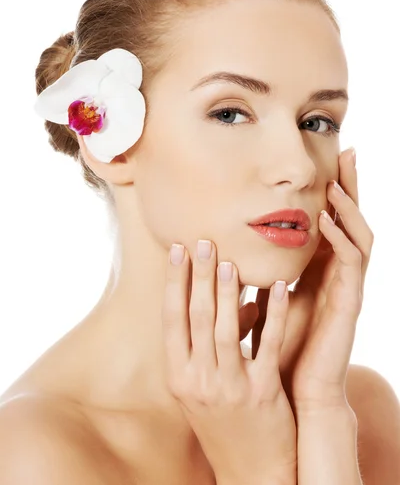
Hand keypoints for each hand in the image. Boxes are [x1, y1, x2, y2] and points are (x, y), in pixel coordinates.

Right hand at [162, 239, 296, 483]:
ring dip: (227, 290)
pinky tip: (279, 288)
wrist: (251, 472)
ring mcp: (229, 387)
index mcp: (178, 376)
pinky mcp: (262, 393)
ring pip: (226, 328)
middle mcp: (198, 380)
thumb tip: (238, 299)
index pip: (172, 319)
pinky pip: (268, 344)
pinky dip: (274, 314)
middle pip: (197, 317)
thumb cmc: (225, 422)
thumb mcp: (204, 387)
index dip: (174, 282)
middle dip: (198, 275)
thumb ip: (210, 344)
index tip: (177, 249)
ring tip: (230, 259)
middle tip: (203, 240)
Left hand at [252, 148, 373, 417]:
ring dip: (349, 205)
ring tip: (337, 179)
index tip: (326, 158)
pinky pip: (352, 262)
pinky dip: (341, 237)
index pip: (331, 220)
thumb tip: (232, 253)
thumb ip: (262, 277)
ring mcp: (346, 286)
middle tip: (347, 150)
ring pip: (358, 234)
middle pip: (350, 219)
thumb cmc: (281, 348)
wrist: (296, 391)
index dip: (331, 190)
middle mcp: (337, 273)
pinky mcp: (349, 302)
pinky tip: (327, 219)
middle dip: (349, 185)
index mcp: (320, 271)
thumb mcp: (268, 303)